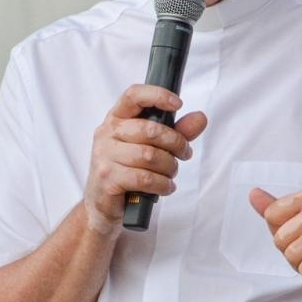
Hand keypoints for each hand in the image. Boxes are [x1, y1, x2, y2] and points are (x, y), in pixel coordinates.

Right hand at [83, 85, 207, 233]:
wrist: (102, 206)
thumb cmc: (127, 172)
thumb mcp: (151, 148)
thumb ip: (175, 132)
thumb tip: (200, 118)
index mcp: (115, 119)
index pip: (133, 95)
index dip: (157, 95)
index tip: (178, 104)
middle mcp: (106, 134)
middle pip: (150, 130)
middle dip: (176, 143)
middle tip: (184, 154)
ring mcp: (104, 156)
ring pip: (150, 156)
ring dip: (170, 167)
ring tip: (171, 174)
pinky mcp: (107, 179)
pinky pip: (144, 178)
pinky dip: (162, 184)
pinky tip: (165, 187)